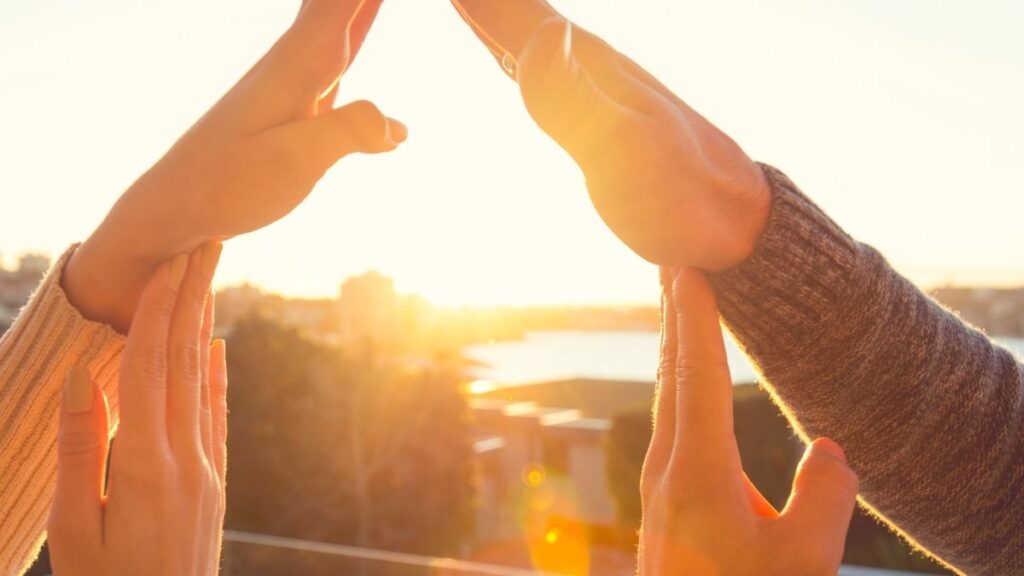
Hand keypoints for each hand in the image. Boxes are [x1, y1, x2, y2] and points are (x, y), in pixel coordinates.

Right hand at [48, 244, 227, 574]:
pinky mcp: (213, 483)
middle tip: (205, 243)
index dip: (157, 311)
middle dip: (192, 298)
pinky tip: (216, 348)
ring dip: (204, 324)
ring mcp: (206, 469)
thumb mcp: (73, 526)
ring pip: (204, 381)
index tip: (168, 261)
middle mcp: (186, 456)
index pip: (151, 368)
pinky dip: (216, 376)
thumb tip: (81, 375)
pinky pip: (216, 416)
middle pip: (187, 361)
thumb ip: (81, 447)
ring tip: (208, 277)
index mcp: (145, 463)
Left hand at [65, 0, 403, 331]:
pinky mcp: (301, 100)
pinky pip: (342, 44)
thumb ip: (347, 131)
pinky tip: (374, 14)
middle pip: (342, 1)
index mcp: (300, 62)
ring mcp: (299, 76)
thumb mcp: (294, 162)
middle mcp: (300, 57)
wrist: (176, 204)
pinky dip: (362, 18)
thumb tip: (396, 126)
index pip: (344, 1)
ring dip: (362, 1)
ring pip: (342, 12)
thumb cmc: (229, 184)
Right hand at [450, 1, 769, 270]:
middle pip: (512, 11)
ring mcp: (587, 87)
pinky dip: (506, 43)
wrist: (734, 225)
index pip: (511, 8)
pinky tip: (504, 46)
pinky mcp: (589, 117)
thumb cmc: (684, 196)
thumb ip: (578, 98)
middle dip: (480, 2)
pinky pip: (534, 65)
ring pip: (521, 32)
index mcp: (585, 62)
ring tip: (468, 1)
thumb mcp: (629, 150)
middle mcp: (583, 63)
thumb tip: (546, 34)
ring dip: (491, 11)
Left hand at [639, 268, 857, 575]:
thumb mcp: (800, 562)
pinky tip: (682, 379)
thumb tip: (830, 449)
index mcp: (696, 473)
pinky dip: (676, 381)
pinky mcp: (663, 497)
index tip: (688, 268)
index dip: (694, 319)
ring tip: (675, 302)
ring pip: (665, 395)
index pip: (696, 377)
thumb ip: (823, 499)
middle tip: (672, 261)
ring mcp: (658, 482)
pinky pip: (669, 419)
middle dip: (673, 314)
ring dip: (671, 343)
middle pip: (670, 373)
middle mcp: (667, 467)